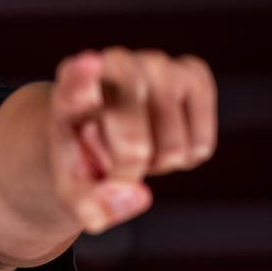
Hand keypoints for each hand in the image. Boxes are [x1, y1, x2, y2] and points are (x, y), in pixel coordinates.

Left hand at [49, 47, 216, 233]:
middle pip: (134, 148)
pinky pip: (200, 145)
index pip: (76, 82)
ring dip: (157, 164)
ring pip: (173, 150)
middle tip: (111, 161)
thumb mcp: (72, 192)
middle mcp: (115, 65)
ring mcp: (157, 64)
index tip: (88, 63)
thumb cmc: (83, 157)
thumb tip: (139, 196)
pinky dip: (185, 158)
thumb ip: (90, 207)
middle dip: (128, 174)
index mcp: (70, 91)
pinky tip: (162, 135)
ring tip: (135, 142)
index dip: (83, 76)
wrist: (102, 125)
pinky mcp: (193, 72)